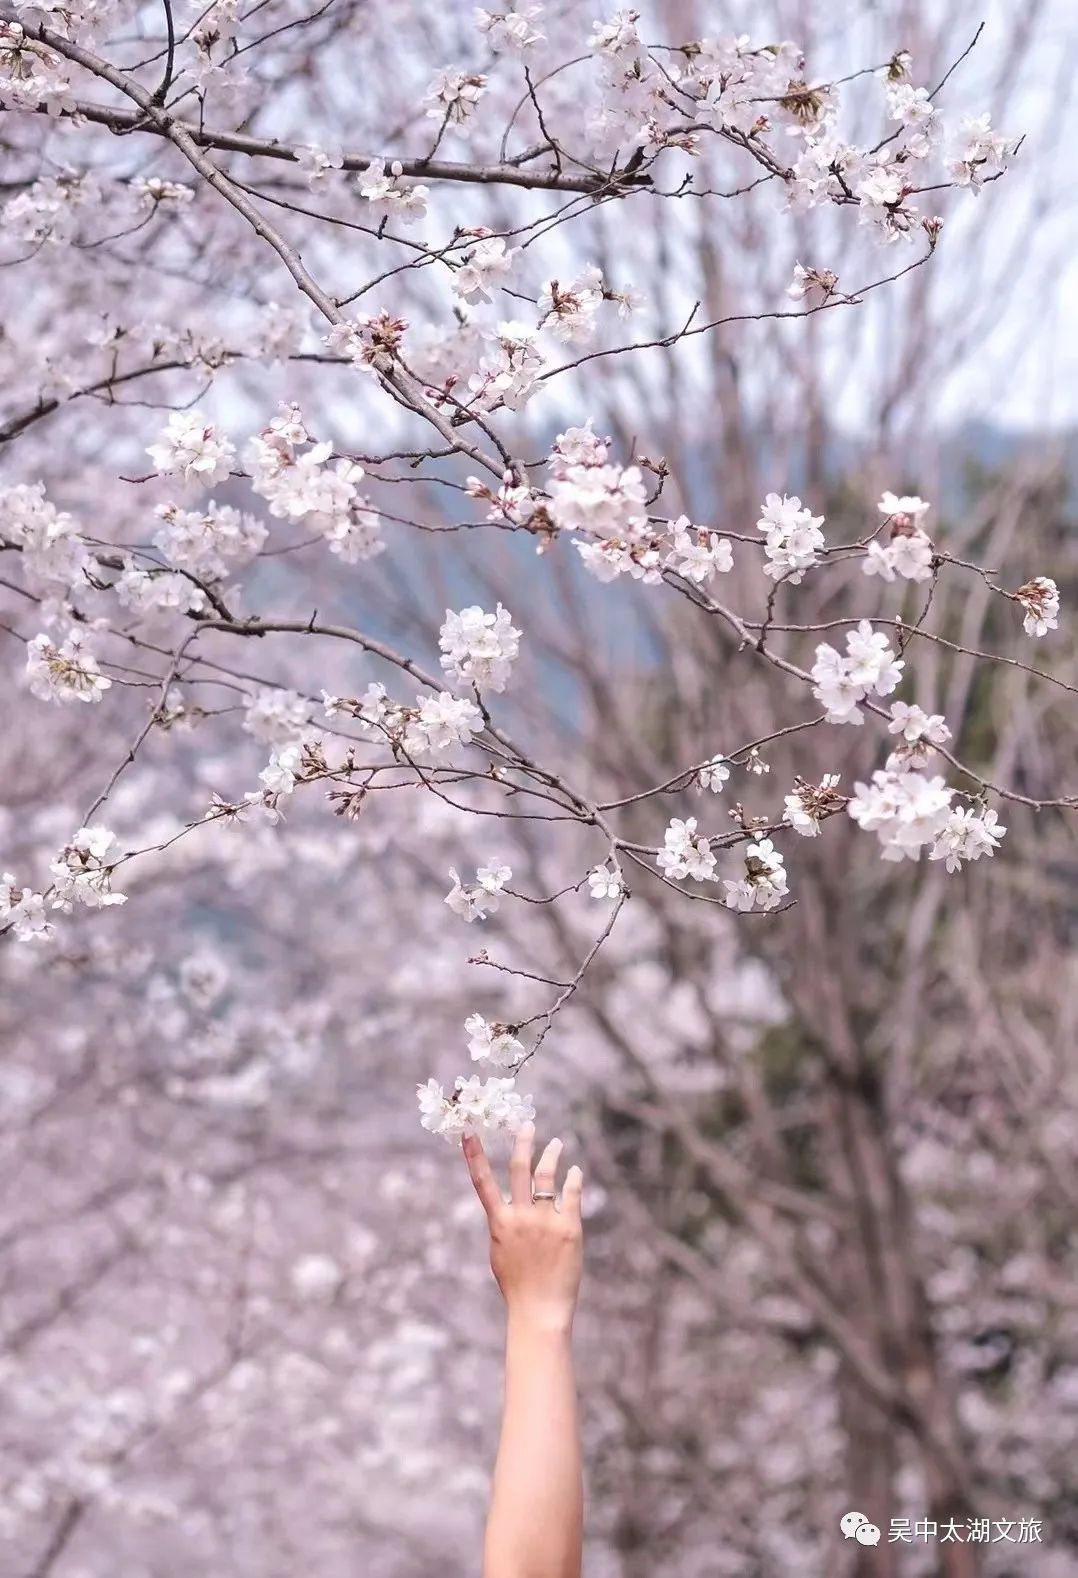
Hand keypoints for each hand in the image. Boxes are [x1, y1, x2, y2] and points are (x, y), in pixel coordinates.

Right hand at [463, 1121, 583, 1333]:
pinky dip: (573, 1179)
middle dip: (522, 1142)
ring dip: (551, 1155)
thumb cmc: (517, 1285)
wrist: (539, 1309)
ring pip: (547, 1176)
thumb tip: (508, 1206)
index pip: (482, 1183)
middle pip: (519, 1169)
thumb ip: (504, 1225)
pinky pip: (572, 1194)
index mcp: (499, 1223)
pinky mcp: (569, 1228)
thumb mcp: (500, 1252)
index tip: (469, 1132)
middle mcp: (521, 1217)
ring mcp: (545, 1221)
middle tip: (527, 1124)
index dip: (474, 1156)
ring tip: (556, 1143)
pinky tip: (575, 1171)